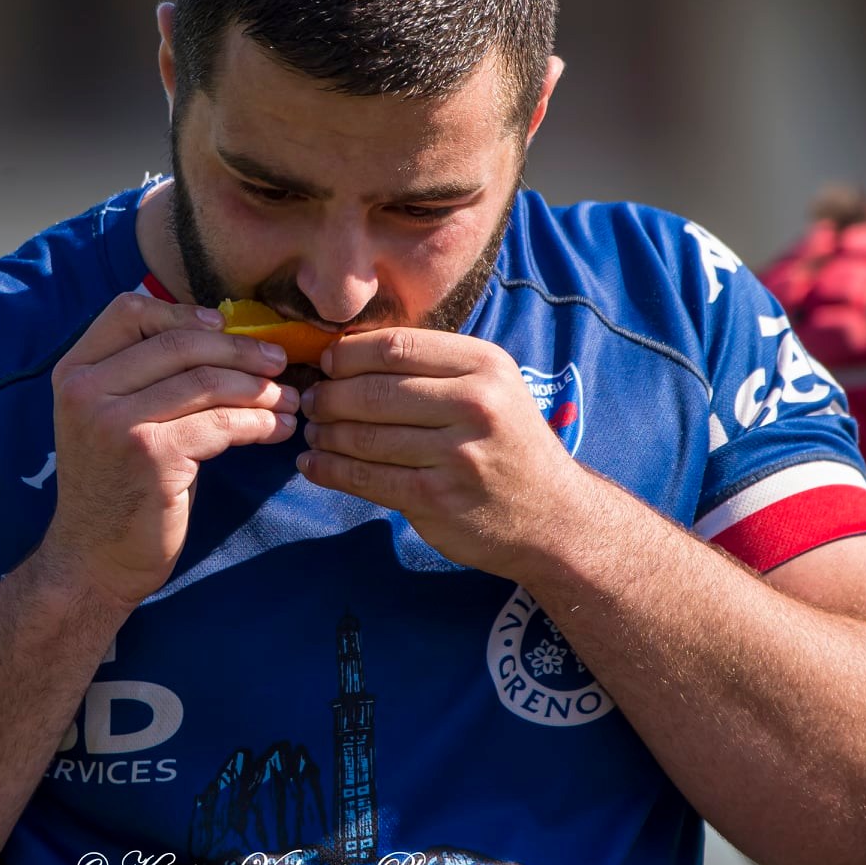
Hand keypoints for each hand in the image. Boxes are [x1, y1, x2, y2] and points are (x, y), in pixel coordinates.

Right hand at [37, 292, 299, 606]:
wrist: (94, 559)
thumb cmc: (120, 485)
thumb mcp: (117, 418)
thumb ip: (149, 377)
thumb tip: (225, 337)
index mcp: (75, 371)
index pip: (129, 310)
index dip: (184, 312)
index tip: (226, 326)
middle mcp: (87, 389)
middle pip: (180, 343)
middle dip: (240, 350)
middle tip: (280, 362)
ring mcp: (115, 421)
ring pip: (206, 381)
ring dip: (258, 388)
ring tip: (288, 400)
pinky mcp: (150, 454)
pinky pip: (220, 423)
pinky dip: (258, 423)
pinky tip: (277, 430)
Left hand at [296, 329, 585, 579]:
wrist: (554, 517)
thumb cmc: (508, 445)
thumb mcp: (490, 388)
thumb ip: (432, 368)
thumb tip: (346, 353)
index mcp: (485, 365)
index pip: (395, 346)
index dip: (348, 354)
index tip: (327, 363)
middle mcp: (475, 404)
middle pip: (373, 390)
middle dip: (329, 396)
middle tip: (311, 402)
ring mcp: (457, 454)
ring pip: (365, 436)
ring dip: (325, 434)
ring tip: (312, 432)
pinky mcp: (437, 498)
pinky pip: (367, 478)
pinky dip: (331, 470)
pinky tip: (314, 465)